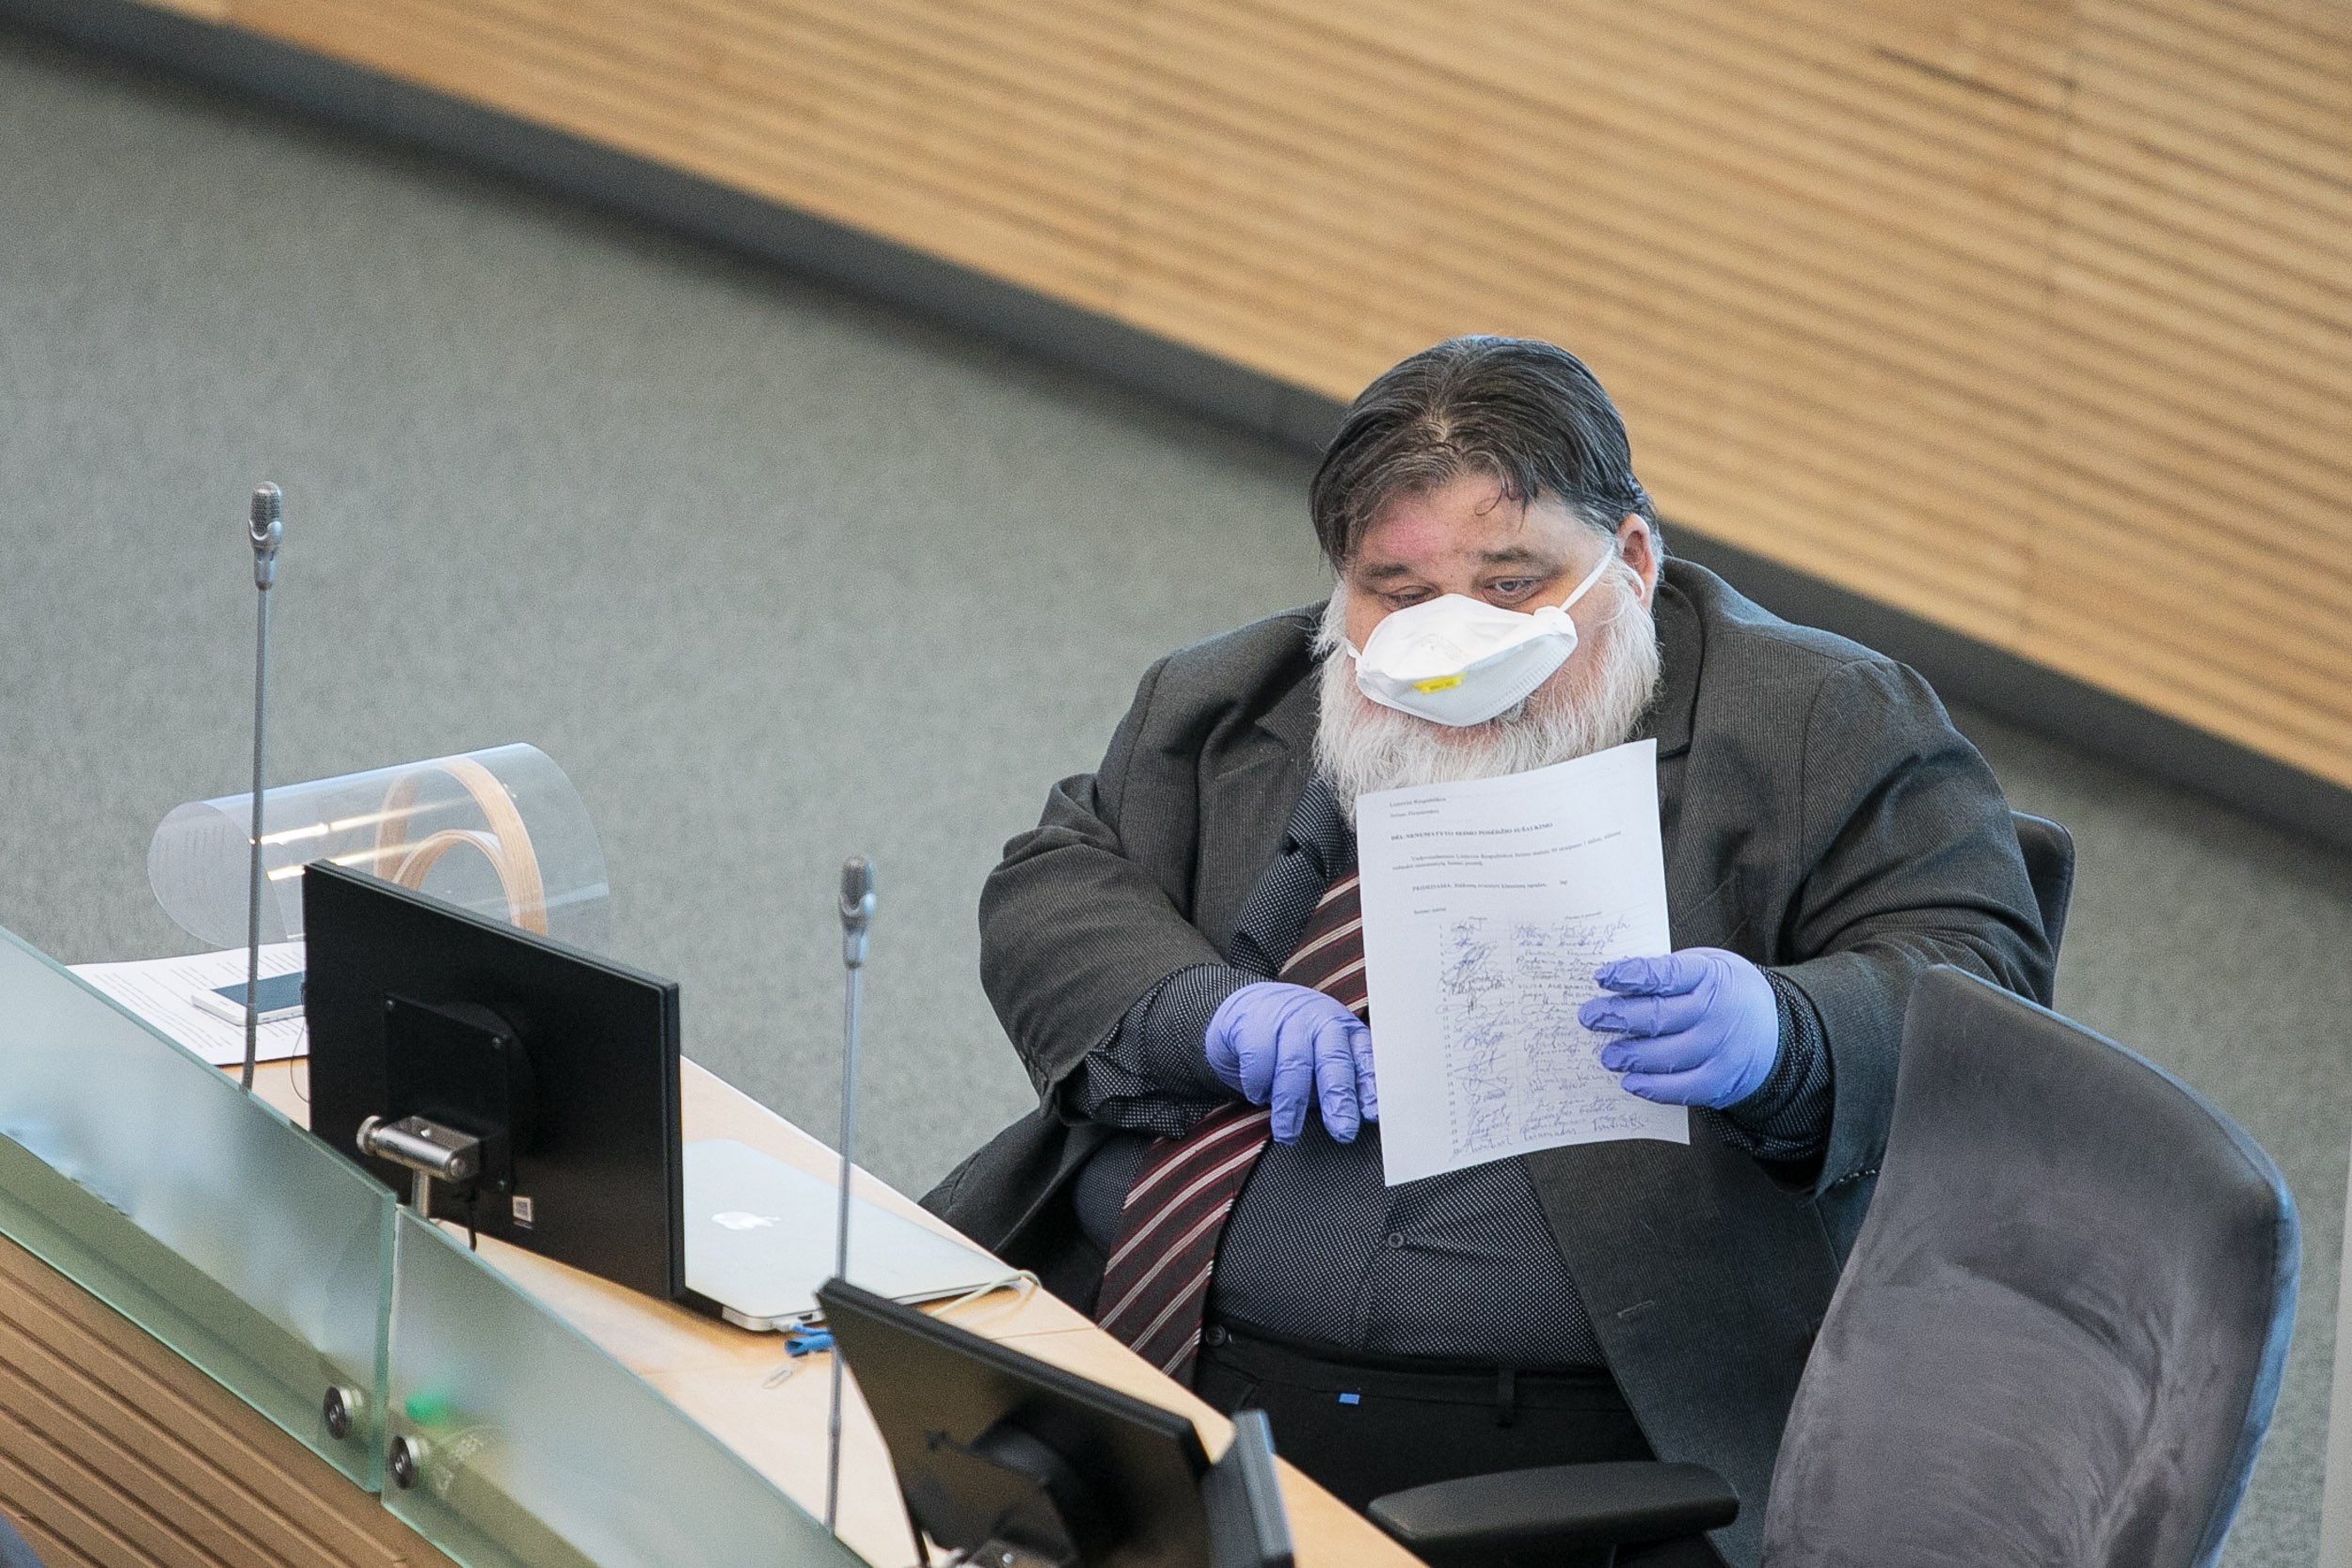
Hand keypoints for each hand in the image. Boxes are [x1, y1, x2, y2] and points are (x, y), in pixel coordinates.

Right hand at [1204, 981, 1377, 1143]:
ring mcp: (1286, 1019)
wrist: (1244, 1009)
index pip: (1364, 1057)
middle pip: (1333, 1060)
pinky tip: (1258, 1095)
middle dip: (1338, 1097)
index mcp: (1344, 1029)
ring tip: (1288, 1134)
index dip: (1369, 1086)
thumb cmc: (1288, 1043)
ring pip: (1294, 1065)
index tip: (1372, 1114)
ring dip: (1291, 1105)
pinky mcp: (1253, 1023)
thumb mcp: (1318, 1059)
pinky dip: (1258, 1086)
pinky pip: (1260, 1061)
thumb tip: (1350, 1119)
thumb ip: (1335, 1083)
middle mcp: (1319, 1020)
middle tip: (1342, 1130)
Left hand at [1578, 948, 1778, 1108]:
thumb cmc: (1725, 993)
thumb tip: (1615, 983)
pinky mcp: (1721, 1080)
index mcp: (1711, 974)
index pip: (1665, 975)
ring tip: (1608, 1055)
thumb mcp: (1706, 967)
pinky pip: (1681, 1088)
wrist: (1777, 1030)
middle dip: (1619, 1017)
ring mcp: (1721, 1048)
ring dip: (1631, 1055)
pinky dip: (1653, 1087)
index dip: (1630, 975)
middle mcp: (1717, 1011)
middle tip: (1590, 1017)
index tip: (1602, 977)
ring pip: (1666, 1055)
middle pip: (1660, 1016)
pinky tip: (1631, 1081)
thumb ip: (1668, 974)